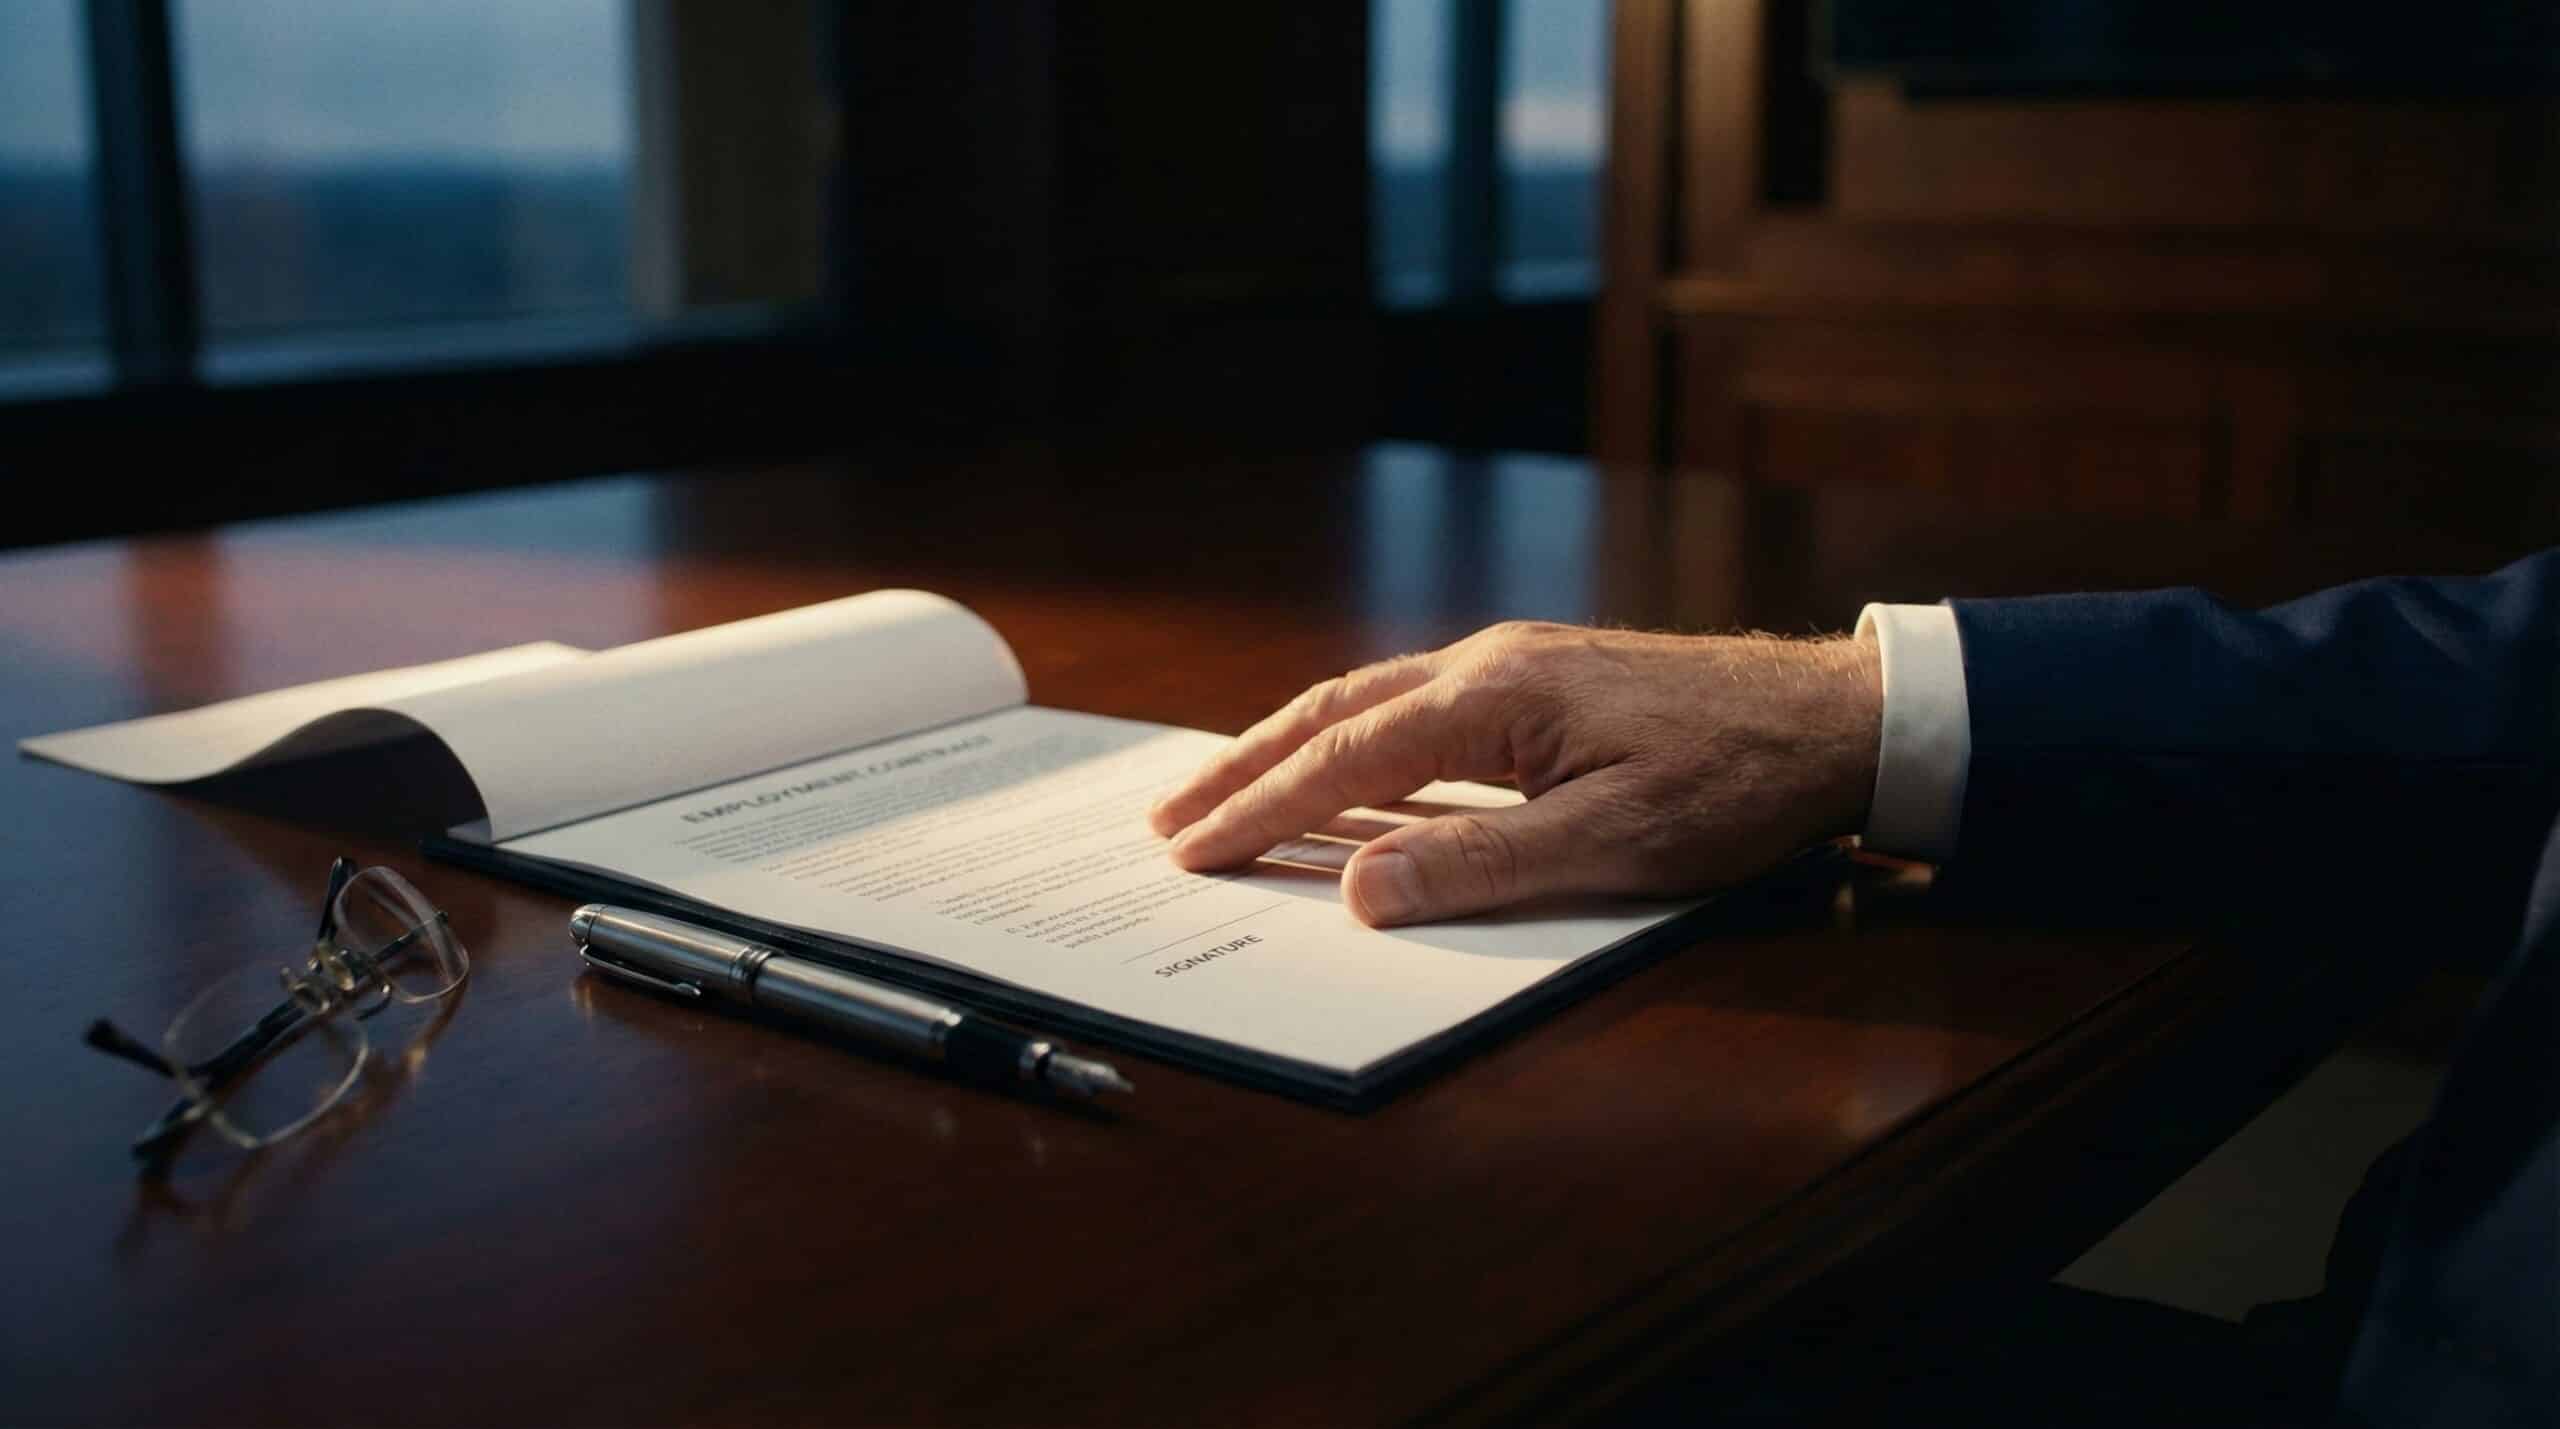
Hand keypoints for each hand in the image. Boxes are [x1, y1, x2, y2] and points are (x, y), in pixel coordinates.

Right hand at [1148, 622, 1882, 926]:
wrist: (1837, 718)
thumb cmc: (1736, 785)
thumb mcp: (1614, 845)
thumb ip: (1480, 867)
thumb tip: (1355, 890)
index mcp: (1493, 697)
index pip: (1344, 760)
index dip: (1261, 809)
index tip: (1190, 849)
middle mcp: (1489, 664)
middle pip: (1334, 712)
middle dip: (1246, 767)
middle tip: (1169, 816)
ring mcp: (1517, 664)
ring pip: (1371, 700)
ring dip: (1292, 747)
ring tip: (1229, 790)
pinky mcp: (1545, 679)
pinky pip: (1416, 704)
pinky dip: (1353, 738)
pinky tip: (1348, 768)